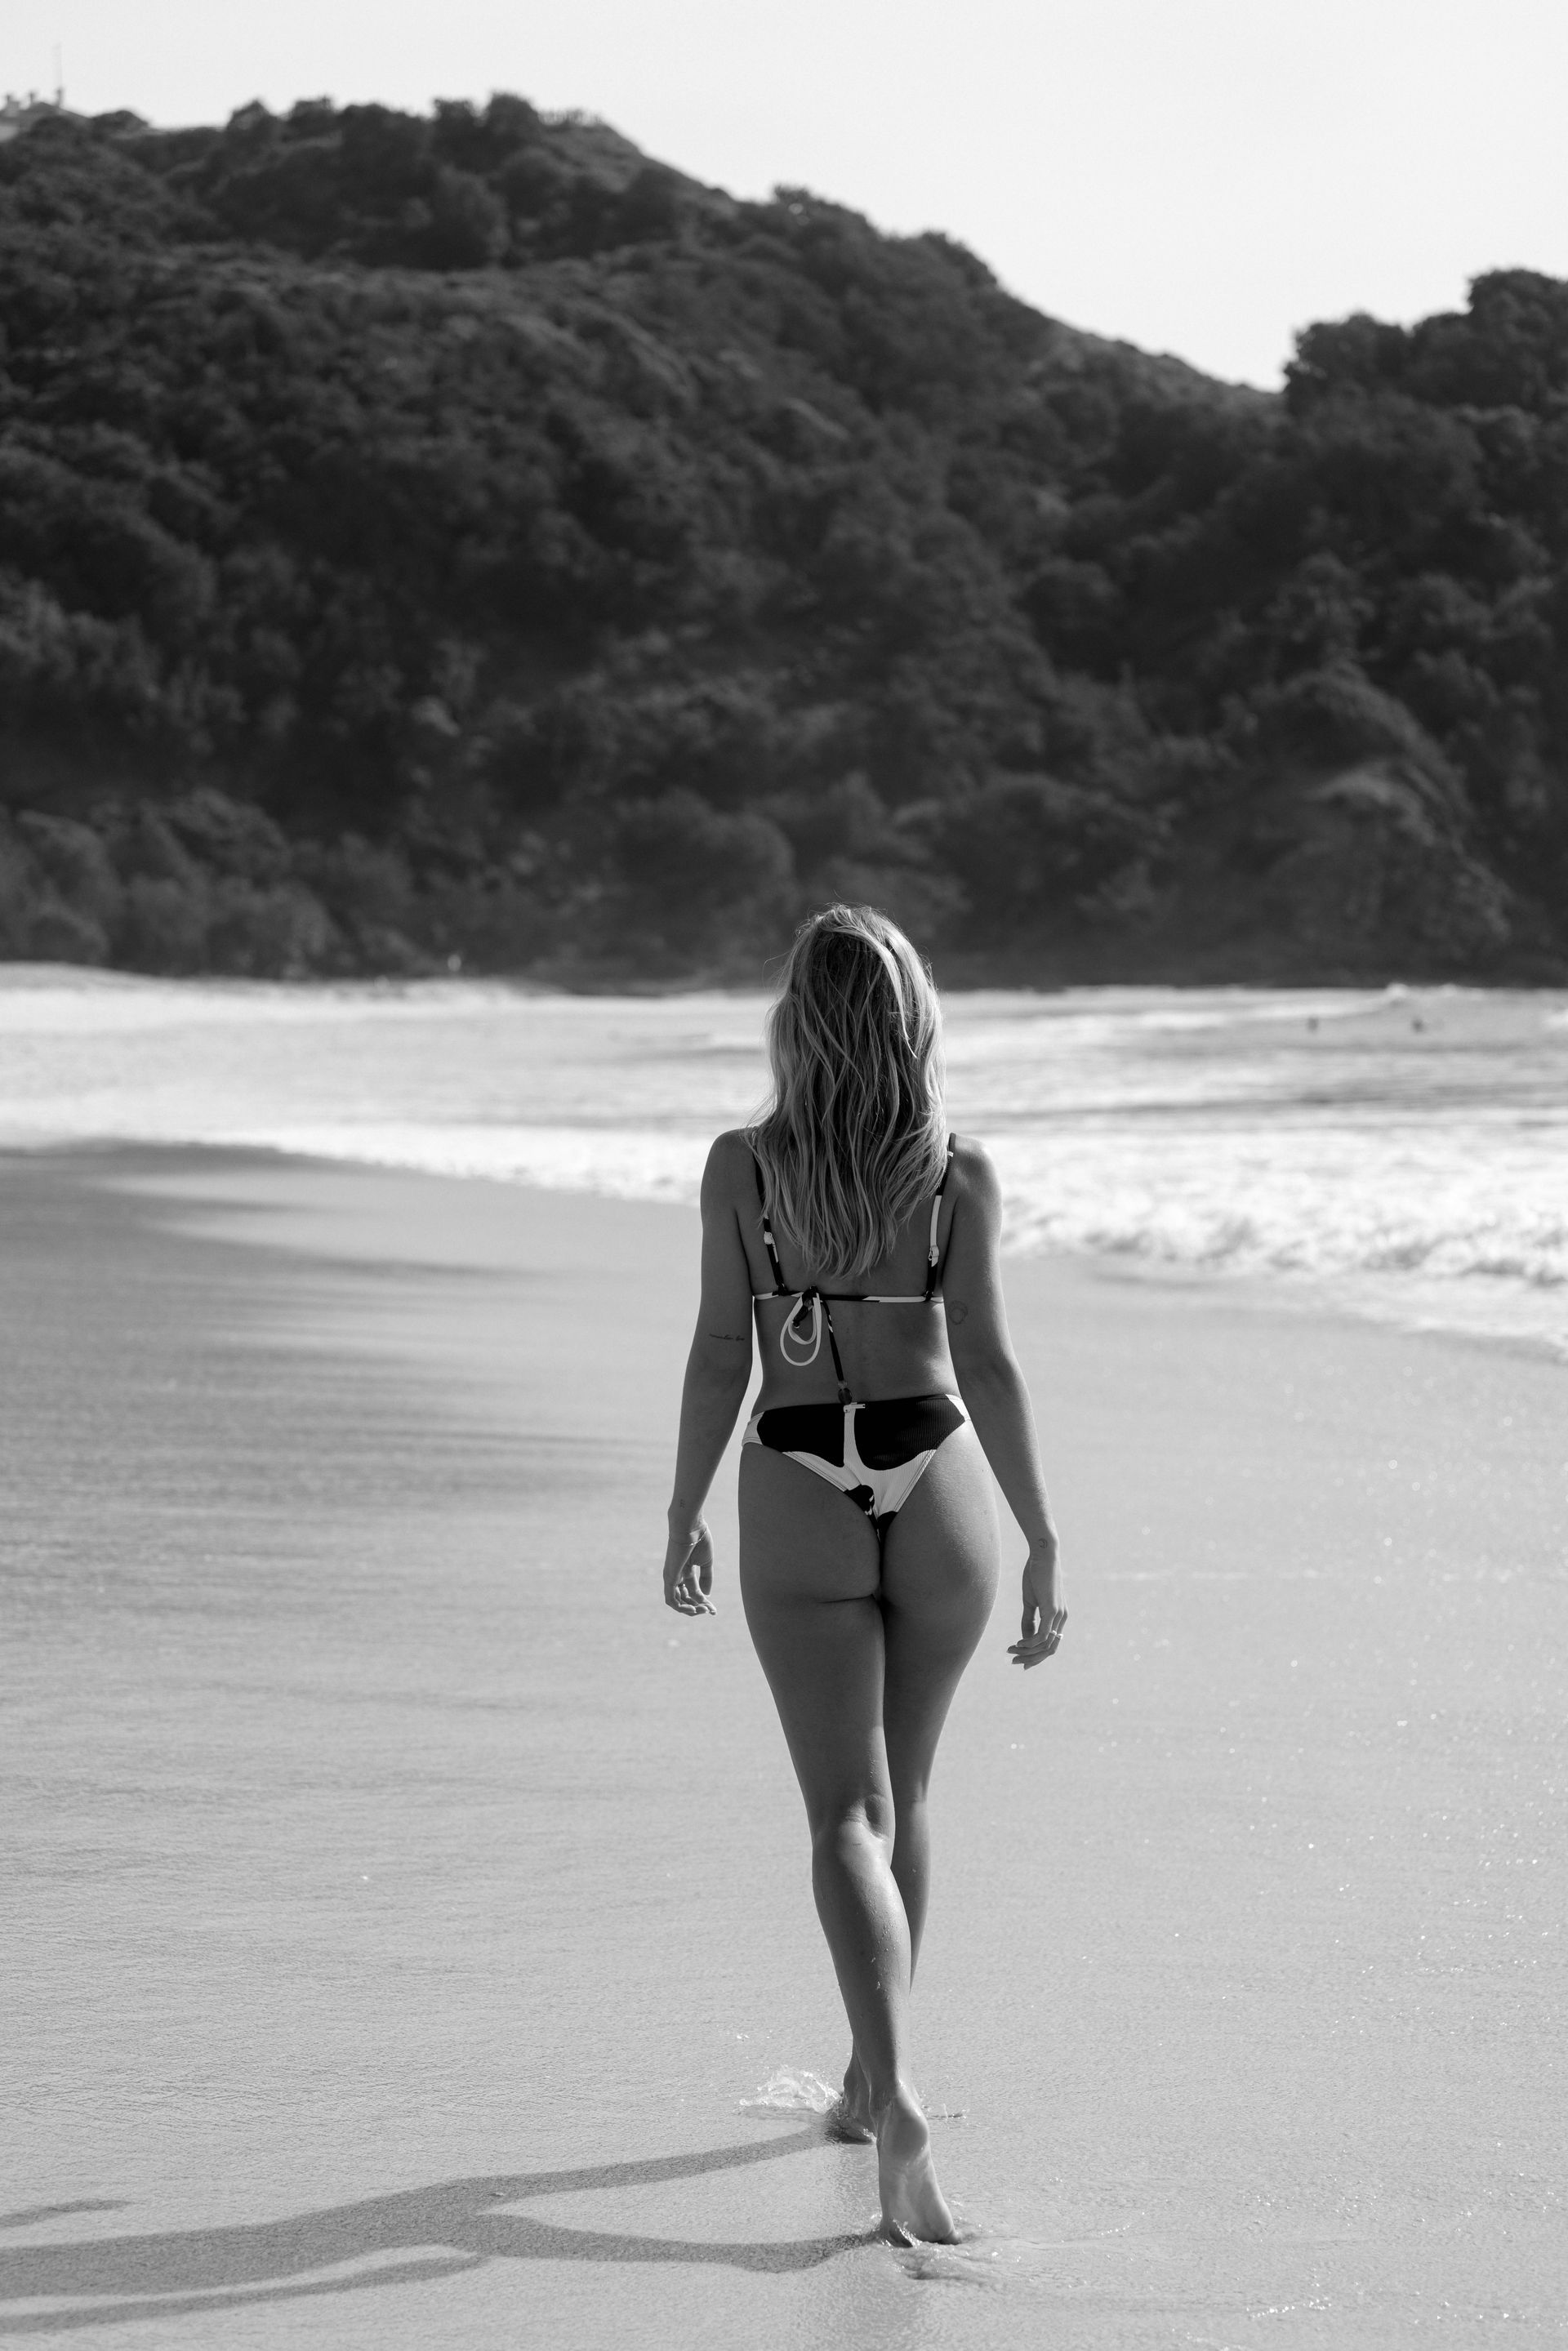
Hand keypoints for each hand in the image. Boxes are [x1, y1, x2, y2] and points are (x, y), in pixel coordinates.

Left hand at [663, 1516, 715, 1615]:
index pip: (694, 1591)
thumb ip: (706, 1578)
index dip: (704, 1602)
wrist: (691, 1527)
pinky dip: (681, 1608)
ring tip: (703, 1610)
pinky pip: (671, 1600)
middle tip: (710, 1611)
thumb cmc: (699, 1540)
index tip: (714, 1610)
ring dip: (691, 1610)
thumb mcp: (706, 1562)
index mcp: (686, 1570)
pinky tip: (694, 1609)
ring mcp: (671, 1577)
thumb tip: (706, 1595)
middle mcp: (677, 1575)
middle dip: (699, 1607)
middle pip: (686, 1598)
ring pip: (677, 1602)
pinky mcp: (669, 1578)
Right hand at [1008, 1539, 1064, 1668]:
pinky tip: (1018, 1643)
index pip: (1051, 1644)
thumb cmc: (1036, 1575)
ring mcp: (1059, 1616)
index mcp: (1058, 1617)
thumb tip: (1025, 1639)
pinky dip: (1030, 1643)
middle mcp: (1062, 1619)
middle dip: (1032, 1659)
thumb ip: (1029, 1620)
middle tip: (1014, 1662)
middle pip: (1050, 1649)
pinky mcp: (1052, 1611)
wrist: (1042, 1555)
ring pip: (1046, 1645)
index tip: (1020, 1660)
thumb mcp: (1030, 1601)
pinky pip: (1043, 1636)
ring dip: (1027, 1652)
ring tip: (1011, 1651)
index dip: (1036, 1656)